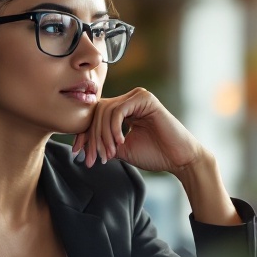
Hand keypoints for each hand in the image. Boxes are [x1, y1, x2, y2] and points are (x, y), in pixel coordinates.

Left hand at [72, 87, 203, 174]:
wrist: (179, 159)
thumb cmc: (155, 154)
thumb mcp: (121, 149)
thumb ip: (104, 142)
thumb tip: (83, 145)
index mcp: (124, 109)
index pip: (96, 115)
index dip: (85, 133)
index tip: (78, 152)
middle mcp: (130, 100)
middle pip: (98, 112)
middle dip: (92, 137)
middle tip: (93, 158)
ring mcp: (137, 96)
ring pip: (106, 111)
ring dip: (103, 136)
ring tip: (108, 153)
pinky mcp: (145, 98)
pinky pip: (118, 110)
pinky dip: (114, 128)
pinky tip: (120, 142)